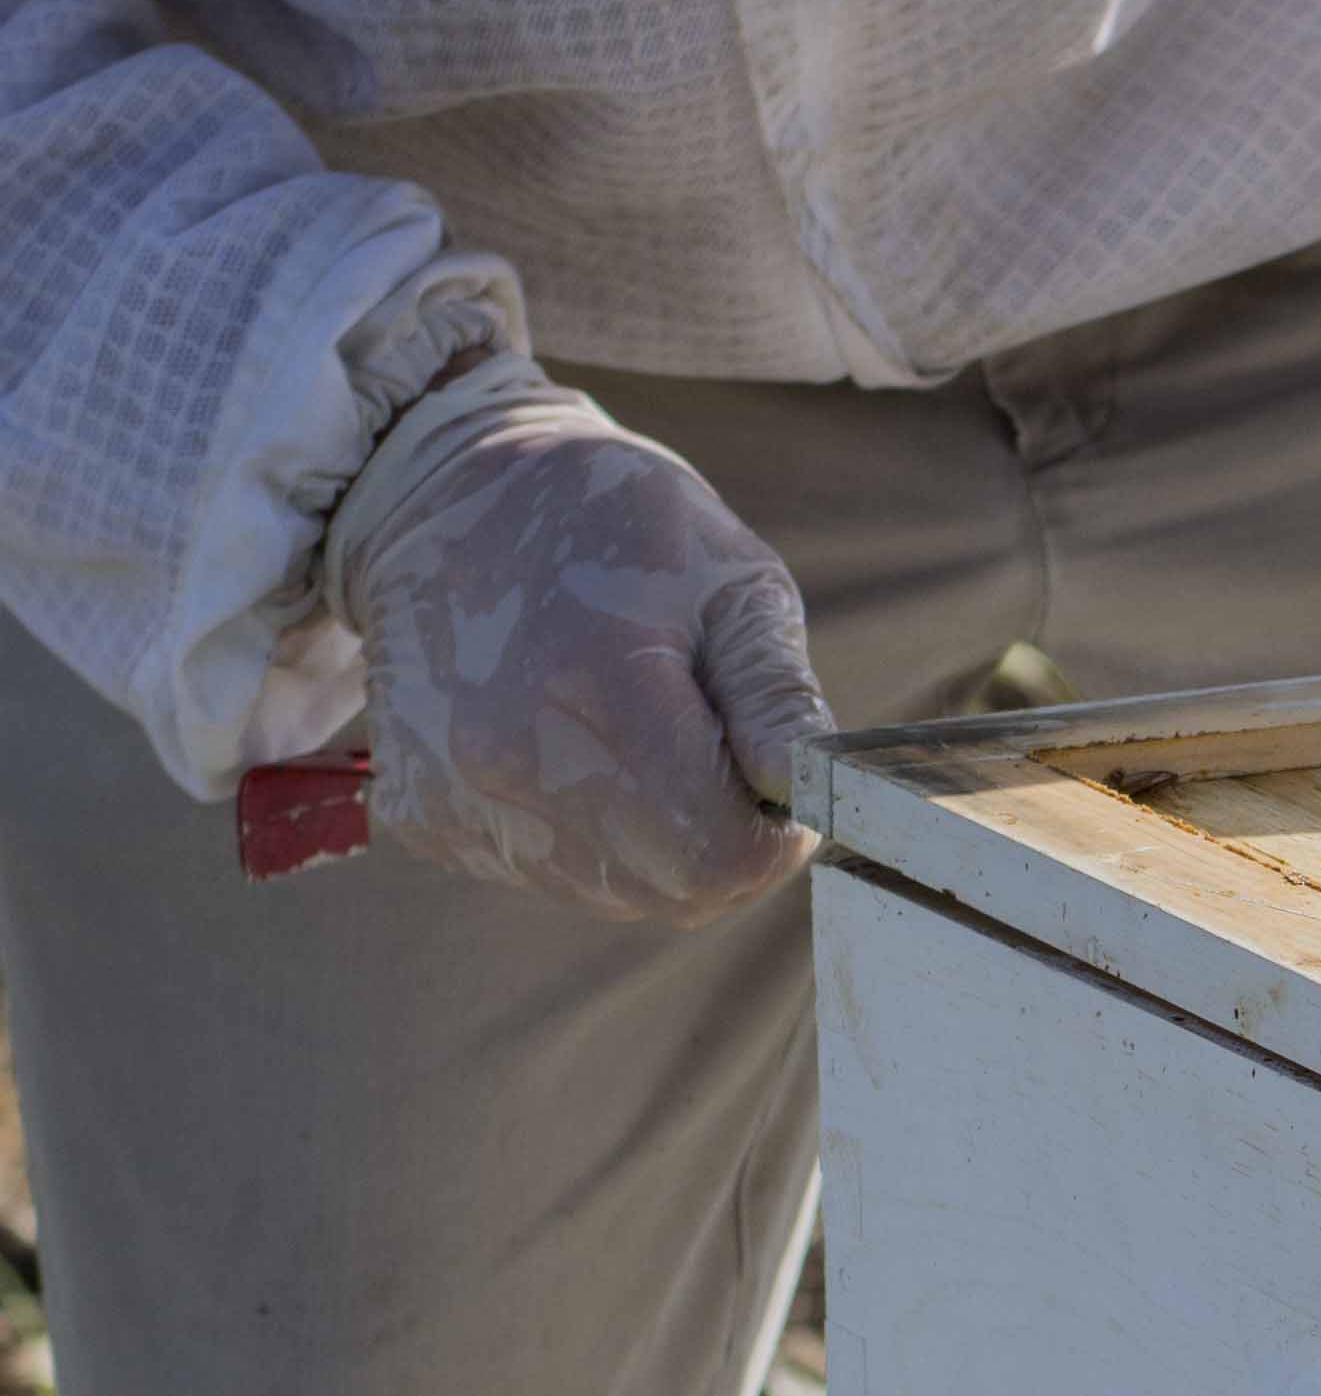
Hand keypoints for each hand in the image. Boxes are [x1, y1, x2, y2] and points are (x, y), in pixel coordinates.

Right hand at [322, 354, 831, 922]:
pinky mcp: (424, 821)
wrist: (448, 504)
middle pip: (673, 891)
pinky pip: (546, 871)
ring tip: (637, 726)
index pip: (718, 859)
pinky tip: (572, 739)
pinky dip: (585, 828)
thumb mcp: (729, 580)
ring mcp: (456, 802)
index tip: (775, 771)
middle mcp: (509, 766)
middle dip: (724, 838)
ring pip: (613, 891)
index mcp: (596, 693)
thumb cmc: (614, 528)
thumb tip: (820, 788)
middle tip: (717, 742)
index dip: (774, 833)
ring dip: (655, 837)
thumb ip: (775, 694)